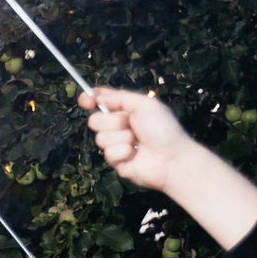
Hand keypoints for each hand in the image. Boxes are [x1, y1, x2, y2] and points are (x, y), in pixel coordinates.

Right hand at [78, 87, 193, 192]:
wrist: (172, 158)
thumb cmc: (164, 130)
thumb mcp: (146, 105)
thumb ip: (121, 97)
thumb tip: (98, 96)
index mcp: (127, 110)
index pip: (102, 101)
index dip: (91, 99)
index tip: (85, 100)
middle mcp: (119, 126)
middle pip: (95, 120)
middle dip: (112, 122)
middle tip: (130, 125)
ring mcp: (116, 144)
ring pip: (100, 138)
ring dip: (121, 138)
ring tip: (137, 142)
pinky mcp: (116, 161)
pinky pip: (108, 154)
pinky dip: (122, 152)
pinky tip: (135, 154)